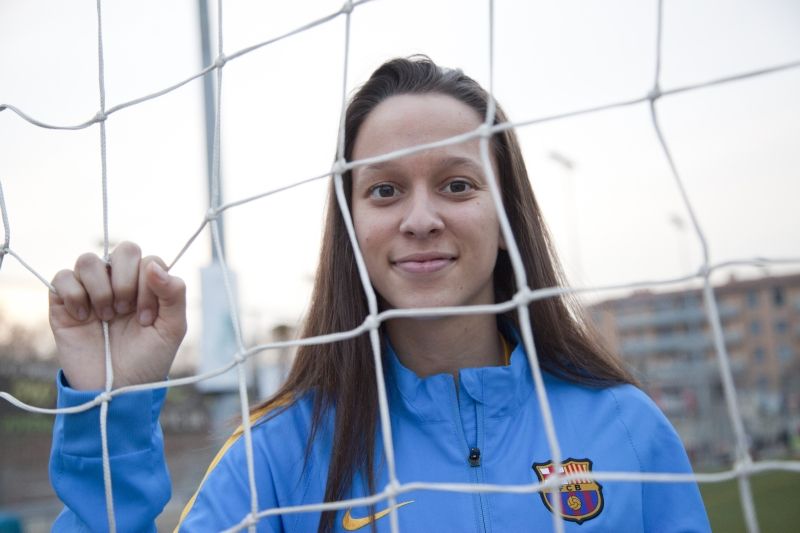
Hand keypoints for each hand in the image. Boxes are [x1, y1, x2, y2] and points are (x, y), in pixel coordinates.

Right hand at [49, 242, 186, 390]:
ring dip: (100, 289)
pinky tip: (84, 318)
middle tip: (125, 313)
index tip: (146, 318)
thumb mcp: (172, 329)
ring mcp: (91, 290)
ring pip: (89, 260)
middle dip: (127, 282)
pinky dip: (75, 296)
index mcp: (147, 285)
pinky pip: (62, 277)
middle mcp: (119, 281)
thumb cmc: (147, 359)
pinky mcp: (63, 302)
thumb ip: (174, 294)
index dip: (149, 286)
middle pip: (124, 250)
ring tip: (106, 317)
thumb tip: (154, 265)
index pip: (149, 260)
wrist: (116, 389)